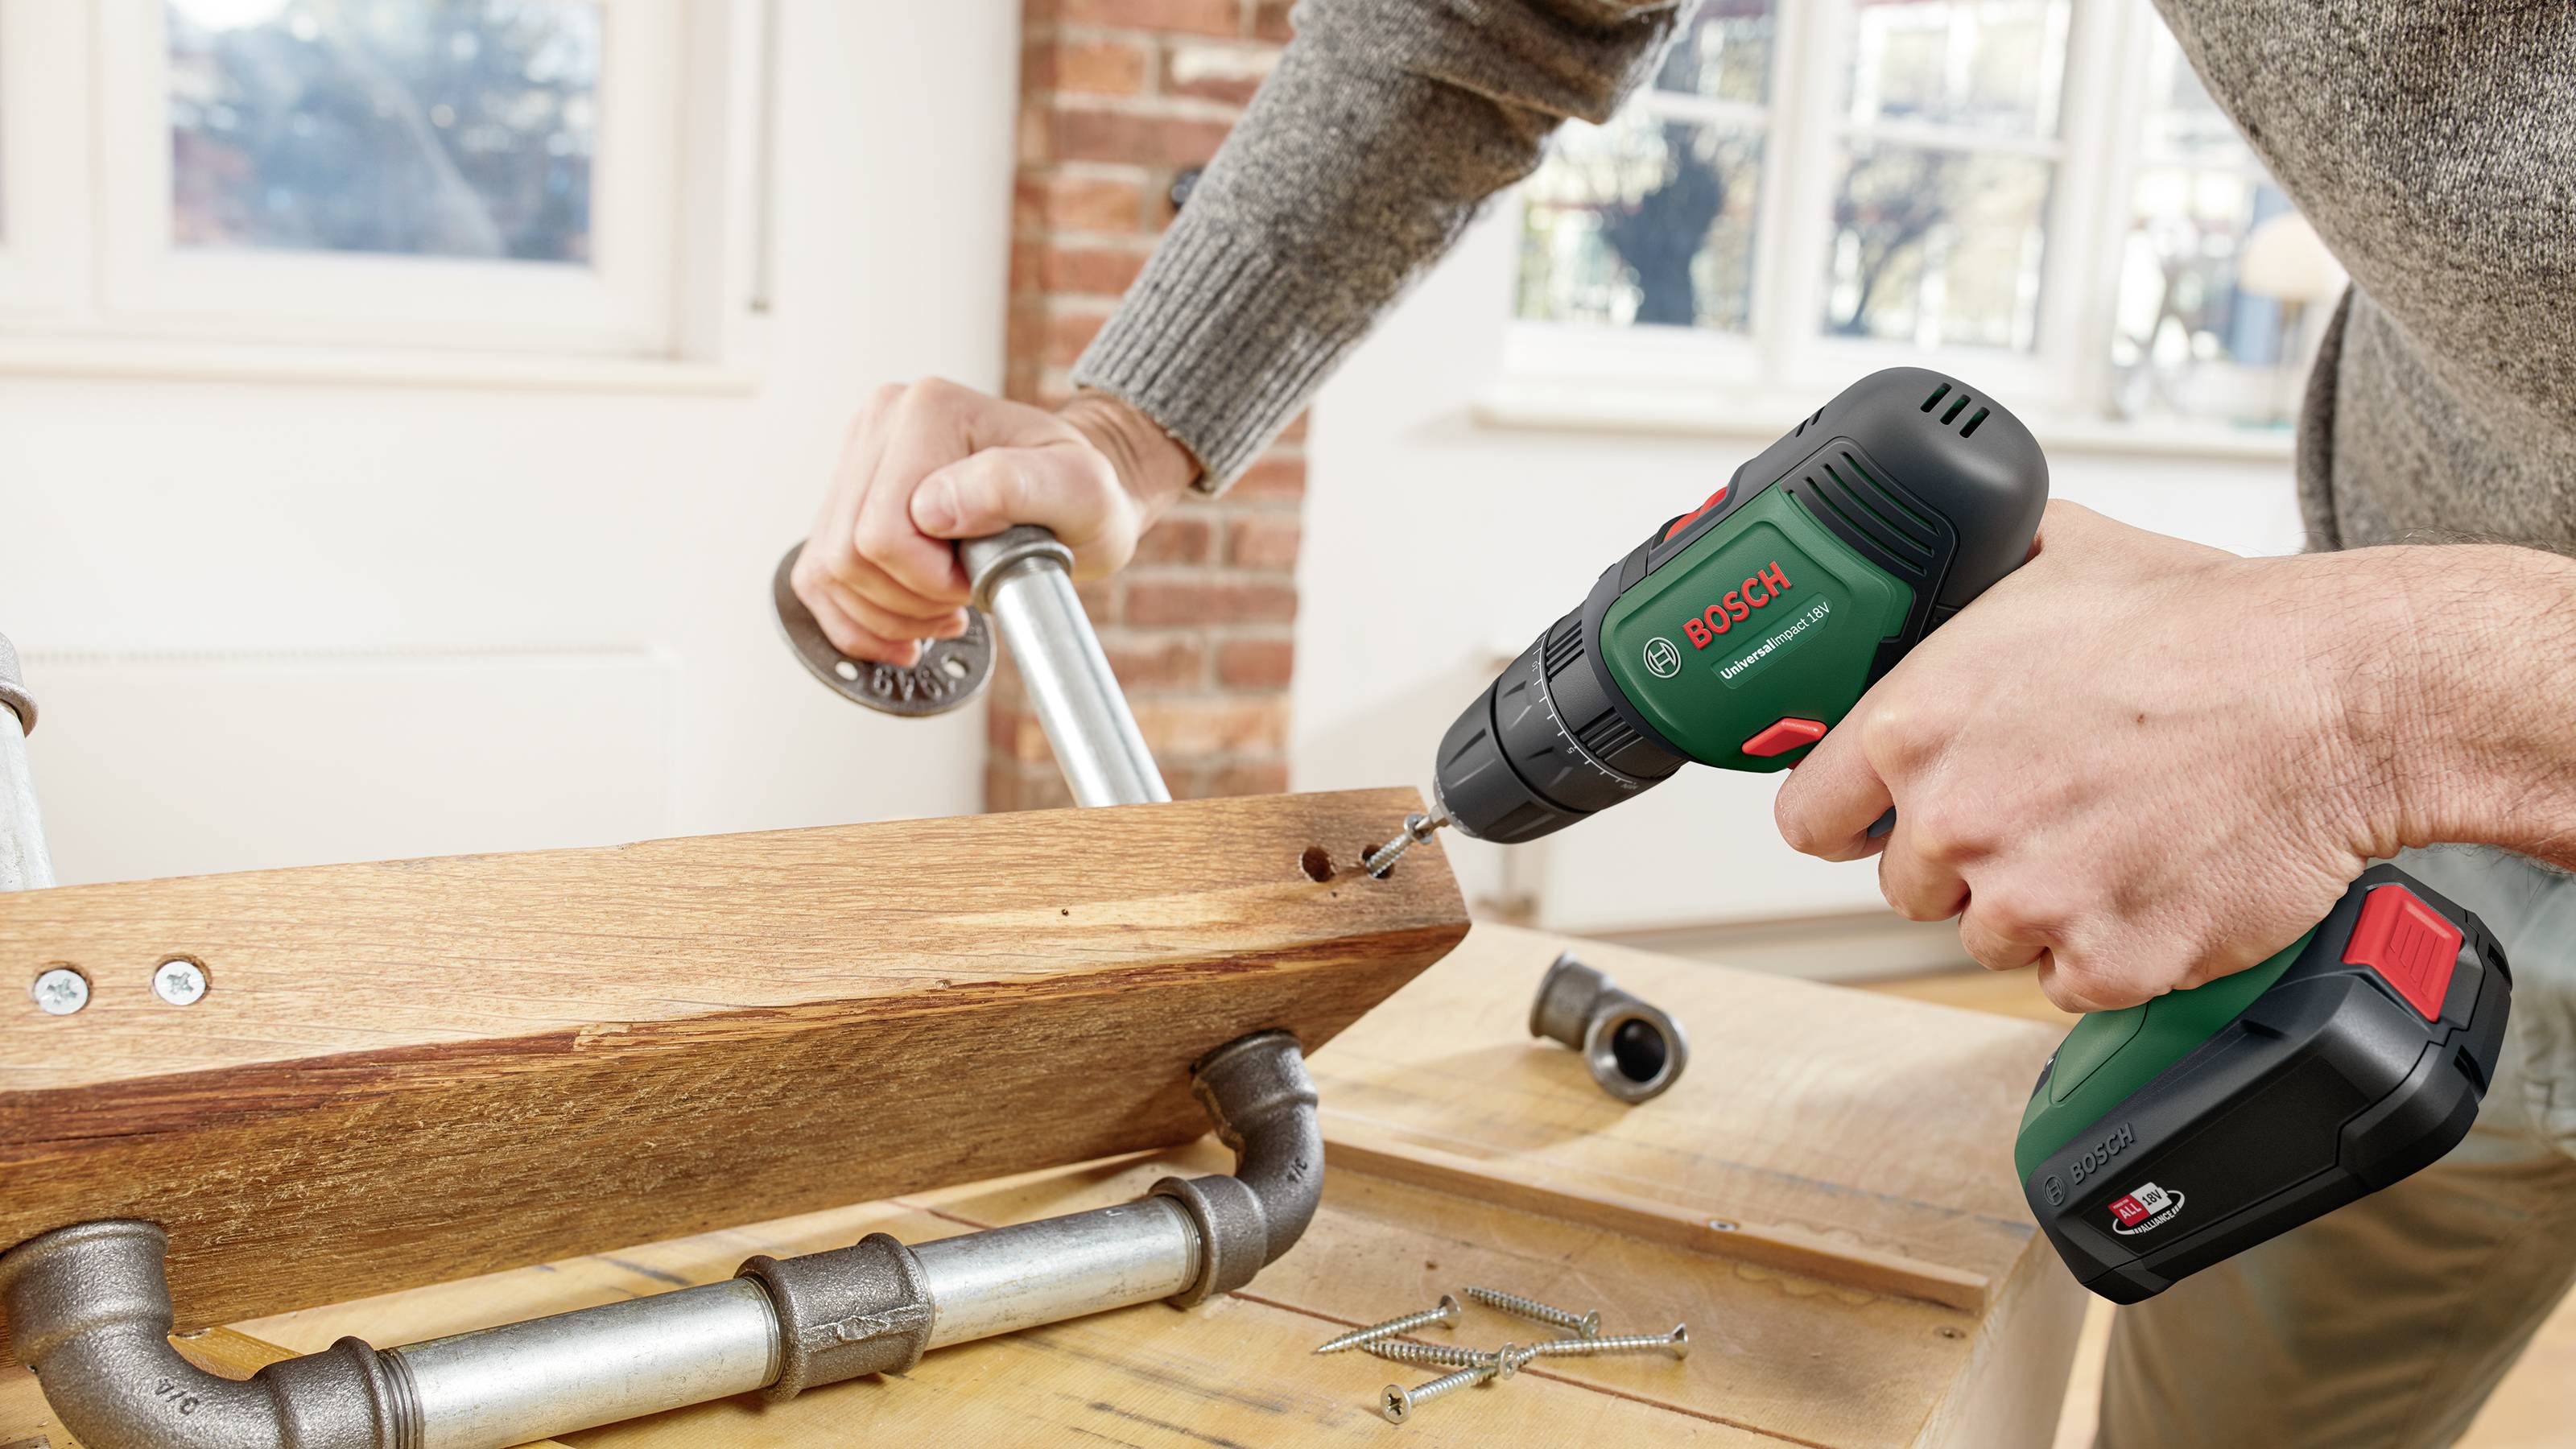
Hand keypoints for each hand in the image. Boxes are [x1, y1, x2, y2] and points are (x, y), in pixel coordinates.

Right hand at [790, 382, 1198, 663]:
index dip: (930, 581)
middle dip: (907, 601)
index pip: (882, 534)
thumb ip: (1013, 487)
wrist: (1077, 497)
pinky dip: (858, 620)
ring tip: (942, 609)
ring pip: (825, 572)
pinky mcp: (847, 498)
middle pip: (846, 556)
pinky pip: (817, 578)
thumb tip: (932, 508)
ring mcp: (857, 459)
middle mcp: (879, 424)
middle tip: (965, 595)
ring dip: (884, 615)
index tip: (982, 578)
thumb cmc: (1086, 495)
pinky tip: (904, 631)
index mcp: (927, 411)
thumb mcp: (1080, 489)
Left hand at [1772, 502, 2404, 1012]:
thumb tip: (1931, 574)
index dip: (1848, 818)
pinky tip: (2150, 877)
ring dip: (2037, 902)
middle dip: (1962, 857)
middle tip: (2044, 806)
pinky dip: (2107, 947)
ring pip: (1987, 935)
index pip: (1810, 819)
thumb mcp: (2055, 556)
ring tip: (2112, 831)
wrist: (2336, 695)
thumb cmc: (2210, 628)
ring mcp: (2029, 899)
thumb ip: (1967, 585)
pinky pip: (2067, 980)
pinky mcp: (2107, 961)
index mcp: (1916, 726)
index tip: (1875, 818)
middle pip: (1907, 884)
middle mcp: (1956, 819)